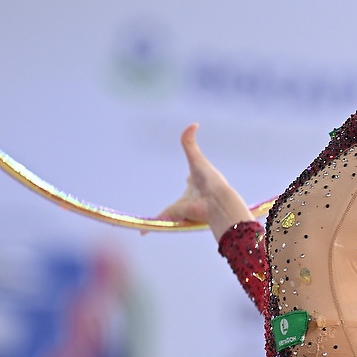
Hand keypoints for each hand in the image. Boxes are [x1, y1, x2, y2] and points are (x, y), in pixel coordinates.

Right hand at [155, 124, 254, 239]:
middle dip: (182, 200)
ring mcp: (183, 207)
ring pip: (171, 211)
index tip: (188, 177)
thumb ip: (190, 143)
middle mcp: (191, 196)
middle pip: (183, 198)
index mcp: (197, 182)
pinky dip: (149, 226)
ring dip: (167, 216)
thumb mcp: (197, 160)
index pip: (192, 180)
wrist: (214, 203)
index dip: (191, 178)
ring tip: (163, 219)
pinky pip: (159, 220)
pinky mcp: (175, 216)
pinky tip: (142, 233)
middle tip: (181, 202)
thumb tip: (194, 123)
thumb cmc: (210, 181)